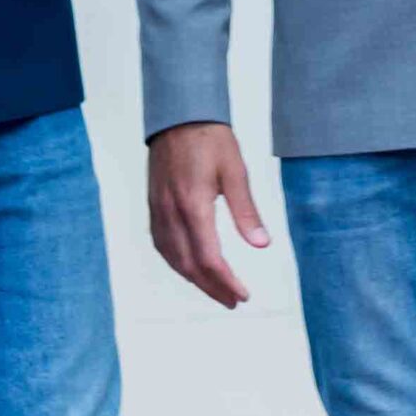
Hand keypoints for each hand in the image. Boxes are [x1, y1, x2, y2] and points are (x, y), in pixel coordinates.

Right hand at [149, 121, 270, 307]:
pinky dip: (175, 261)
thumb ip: (246, 211)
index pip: (208, 257)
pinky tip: (188, 265)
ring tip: (214, 289)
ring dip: (192, 278)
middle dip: (211, 288)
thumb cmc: (210, 139)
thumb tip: (262, 245)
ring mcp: (158, 208)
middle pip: (188, 264)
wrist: (178, 114)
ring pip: (171, 257)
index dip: (225, 281)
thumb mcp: (235, 172)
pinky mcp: (154, 204)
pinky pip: (161, 242)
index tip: (243, 295)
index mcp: (193, 204)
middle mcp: (171, 211)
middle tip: (233, 301)